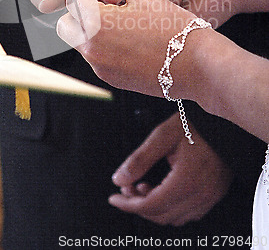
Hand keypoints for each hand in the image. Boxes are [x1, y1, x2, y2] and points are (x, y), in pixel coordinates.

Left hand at [56, 0, 219, 100]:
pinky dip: (104, 49)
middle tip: (101, 9)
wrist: (196, 65)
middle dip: (78, 16)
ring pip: (81, 44)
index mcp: (96, 22)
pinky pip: (97, 59)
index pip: (73, 2)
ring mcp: (100, 67)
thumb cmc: (174, 28)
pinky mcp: (111, 80)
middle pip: (67, 27)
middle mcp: (92, 48)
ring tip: (120, 26)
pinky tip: (129, 43)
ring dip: (91, 33)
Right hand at [88, 0, 240, 27]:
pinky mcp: (159, 38)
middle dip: (107, 5)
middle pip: (108, 11)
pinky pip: (145, 39)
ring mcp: (146, 24)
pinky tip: (141, 24)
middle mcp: (134, 8)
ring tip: (124, 8)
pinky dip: (142, 33)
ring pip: (124, 26)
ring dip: (123, 19)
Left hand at [109, 113, 232, 226]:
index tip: (114, 198)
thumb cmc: (195, 123)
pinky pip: (189, 212)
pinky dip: (171, 206)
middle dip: (138, 205)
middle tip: (126, 188)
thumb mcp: (163, 136)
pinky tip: (161, 188)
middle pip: (162, 216)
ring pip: (175, 217)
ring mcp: (211, 195)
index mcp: (188, 180)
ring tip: (142, 186)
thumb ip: (140, 159)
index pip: (151, 206)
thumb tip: (119, 179)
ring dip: (154, 207)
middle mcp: (202, 193)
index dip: (128, 205)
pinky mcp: (216, 192)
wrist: (222, 119)